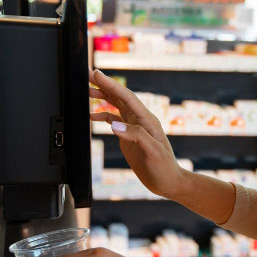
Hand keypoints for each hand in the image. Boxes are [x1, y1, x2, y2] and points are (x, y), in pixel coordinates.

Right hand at [89, 68, 188, 199]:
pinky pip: (115, 120)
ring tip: (87, 90)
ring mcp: (134, 127)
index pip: (126, 97)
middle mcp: (140, 120)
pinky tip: (92, 116)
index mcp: (146, 120)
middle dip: (104, 85)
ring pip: (117, 106)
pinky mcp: (129, 136)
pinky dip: (103, 115)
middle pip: (120, 97)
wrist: (168, 182)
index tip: (97, 74)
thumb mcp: (153, 151)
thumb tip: (115, 125)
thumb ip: (136, 136)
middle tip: (88, 74)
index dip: (111, 85)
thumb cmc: (164, 168)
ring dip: (103, 96)